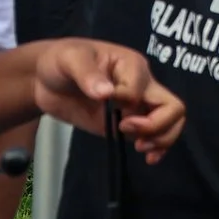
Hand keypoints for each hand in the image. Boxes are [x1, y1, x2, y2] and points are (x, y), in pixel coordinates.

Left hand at [31, 40, 185, 161]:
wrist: (46, 78)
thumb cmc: (60, 60)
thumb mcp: (70, 60)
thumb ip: (88, 74)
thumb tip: (108, 94)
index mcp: (132, 66)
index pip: (140, 90)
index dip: (125, 101)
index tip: (104, 103)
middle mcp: (142, 85)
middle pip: (172, 107)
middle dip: (156, 125)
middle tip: (125, 130)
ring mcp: (136, 107)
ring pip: (170, 122)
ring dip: (161, 138)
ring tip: (140, 148)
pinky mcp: (127, 123)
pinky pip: (155, 135)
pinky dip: (159, 147)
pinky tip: (149, 158)